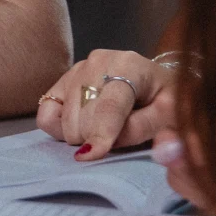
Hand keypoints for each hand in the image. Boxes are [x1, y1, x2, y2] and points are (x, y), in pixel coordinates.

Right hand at [37, 49, 177, 160]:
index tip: (92, 155)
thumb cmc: (164, 98)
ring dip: (79, 135)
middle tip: (114, 143)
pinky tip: (79, 128)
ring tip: (101, 133)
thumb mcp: (169, 113)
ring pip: (65, 116)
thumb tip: (111, 141)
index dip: (101, 133)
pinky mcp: (62, 79)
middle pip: (84, 113)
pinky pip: (46, 112)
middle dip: (94, 137)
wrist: (153, 79)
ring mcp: (77, 68)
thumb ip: (143, 127)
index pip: (110, 105)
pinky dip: (57, 128)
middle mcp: (98, 60)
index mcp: (129, 65)